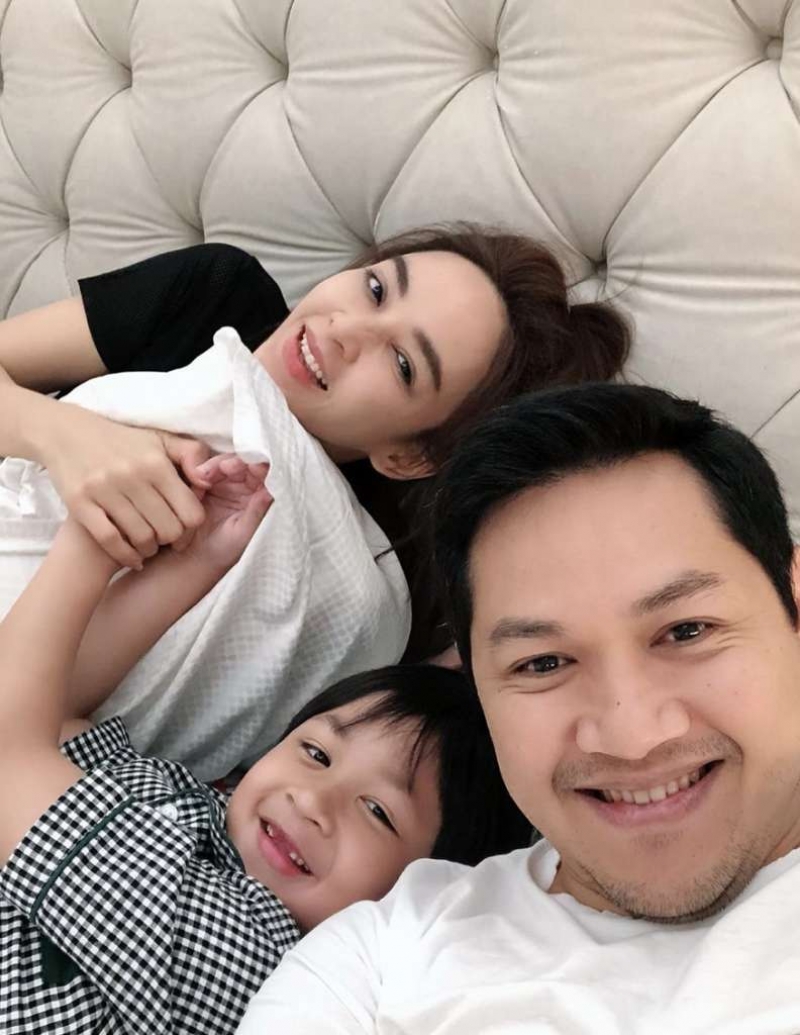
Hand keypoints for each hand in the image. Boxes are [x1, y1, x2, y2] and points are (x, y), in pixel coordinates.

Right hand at [43, 403, 212, 569]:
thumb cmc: (123, 442)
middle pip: (169, 530)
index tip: (187, 532)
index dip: (193, 529)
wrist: (66, 434)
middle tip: (167, 540)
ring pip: (142, 538)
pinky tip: (134, 558)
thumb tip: (208, 482)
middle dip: (172, 541)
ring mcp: (104, 490)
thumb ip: (193, 456)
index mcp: (156, 463)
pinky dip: (126, 555)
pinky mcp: (80, 504)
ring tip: (150, 546)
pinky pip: (110, 541)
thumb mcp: (161, 439)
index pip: (191, 512)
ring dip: (150, 549)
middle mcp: (131, 476)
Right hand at [180, 455, 271, 573]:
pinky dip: (201, 470)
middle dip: (234, 462)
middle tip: (223, 468)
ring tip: (203, 476)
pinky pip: (204, 470)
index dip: (260, 466)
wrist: (194, 559)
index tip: (252, 466)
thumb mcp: (242, 534)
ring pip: (223, 464)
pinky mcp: (204, 484)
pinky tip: (197, 478)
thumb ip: (256, 513)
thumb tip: (271, 492)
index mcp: (260, 498)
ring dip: (214, 465)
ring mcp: (225, 484)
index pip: (264, 475)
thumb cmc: (223, 551)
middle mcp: (245, 488)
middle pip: (243, 464)